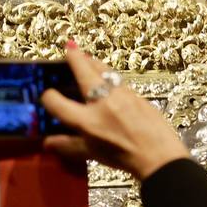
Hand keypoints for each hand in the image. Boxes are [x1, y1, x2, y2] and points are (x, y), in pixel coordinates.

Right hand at [41, 43, 189, 179]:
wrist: (158, 156)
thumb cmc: (125, 157)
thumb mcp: (92, 154)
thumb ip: (68, 146)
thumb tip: (48, 143)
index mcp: (87, 121)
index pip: (57, 103)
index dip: (48, 97)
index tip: (47, 95)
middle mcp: (102, 103)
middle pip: (83, 72)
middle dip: (74, 58)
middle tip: (69, 49)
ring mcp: (121, 95)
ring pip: (103, 70)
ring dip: (92, 62)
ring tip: (85, 57)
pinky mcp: (135, 94)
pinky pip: (118, 79)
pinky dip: (108, 74)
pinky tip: (107, 76)